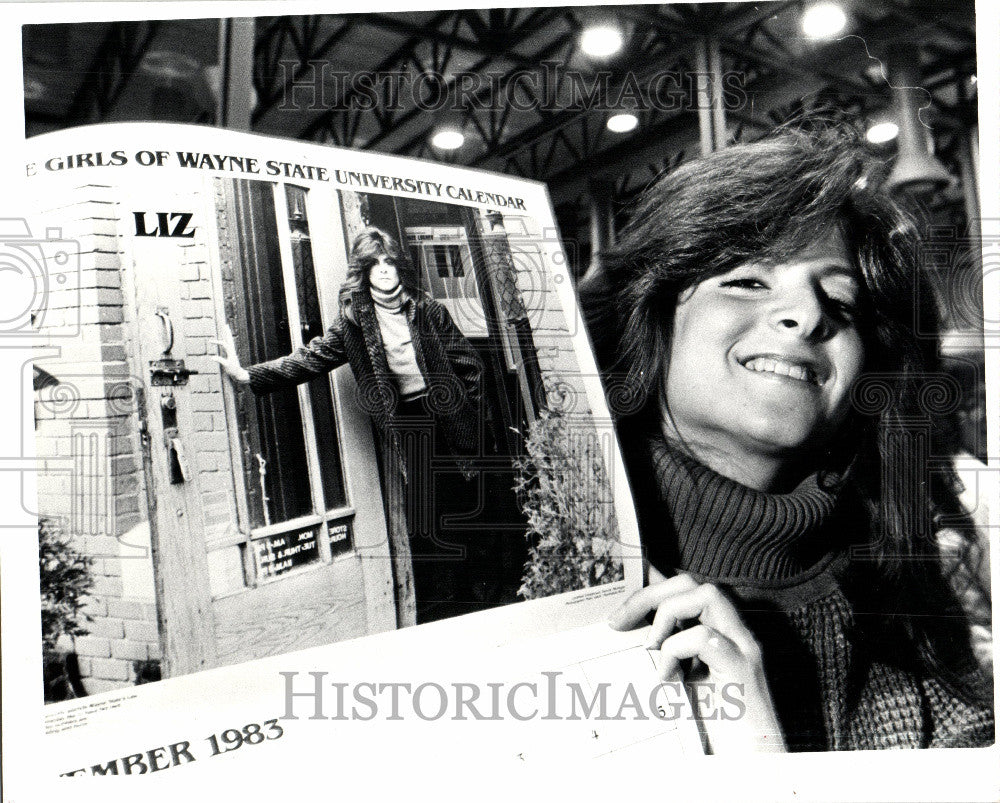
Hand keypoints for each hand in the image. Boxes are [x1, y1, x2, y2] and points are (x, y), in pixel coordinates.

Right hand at [208, 324, 249, 383]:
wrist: (238, 374)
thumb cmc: (233, 370)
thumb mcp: (226, 366)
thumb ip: (220, 361)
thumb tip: (212, 357)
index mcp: (231, 352)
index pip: (224, 344)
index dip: (217, 342)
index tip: (210, 341)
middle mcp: (232, 350)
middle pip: (229, 339)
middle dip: (227, 332)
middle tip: (225, 324)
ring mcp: (232, 351)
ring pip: (230, 341)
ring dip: (228, 334)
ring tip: (226, 328)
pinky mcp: (231, 354)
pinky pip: (228, 344)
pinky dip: (227, 340)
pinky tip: (225, 338)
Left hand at [609, 567, 785, 753]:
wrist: (753, 762)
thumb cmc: (718, 724)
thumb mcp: (685, 678)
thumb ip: (668, 649)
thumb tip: (632, 626)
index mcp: (723, 630)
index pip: (688, 586)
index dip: (653, 580)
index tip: (621, 596)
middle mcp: (737, 633)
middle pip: (694, 582)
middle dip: (651, 594)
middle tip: (621, 621)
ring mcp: (743, 648)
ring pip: (707, 594)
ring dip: (667, 614)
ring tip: (651, 646)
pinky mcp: (742, 670)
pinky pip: (704, 638)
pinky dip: (675, 651)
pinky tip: (666, 677)